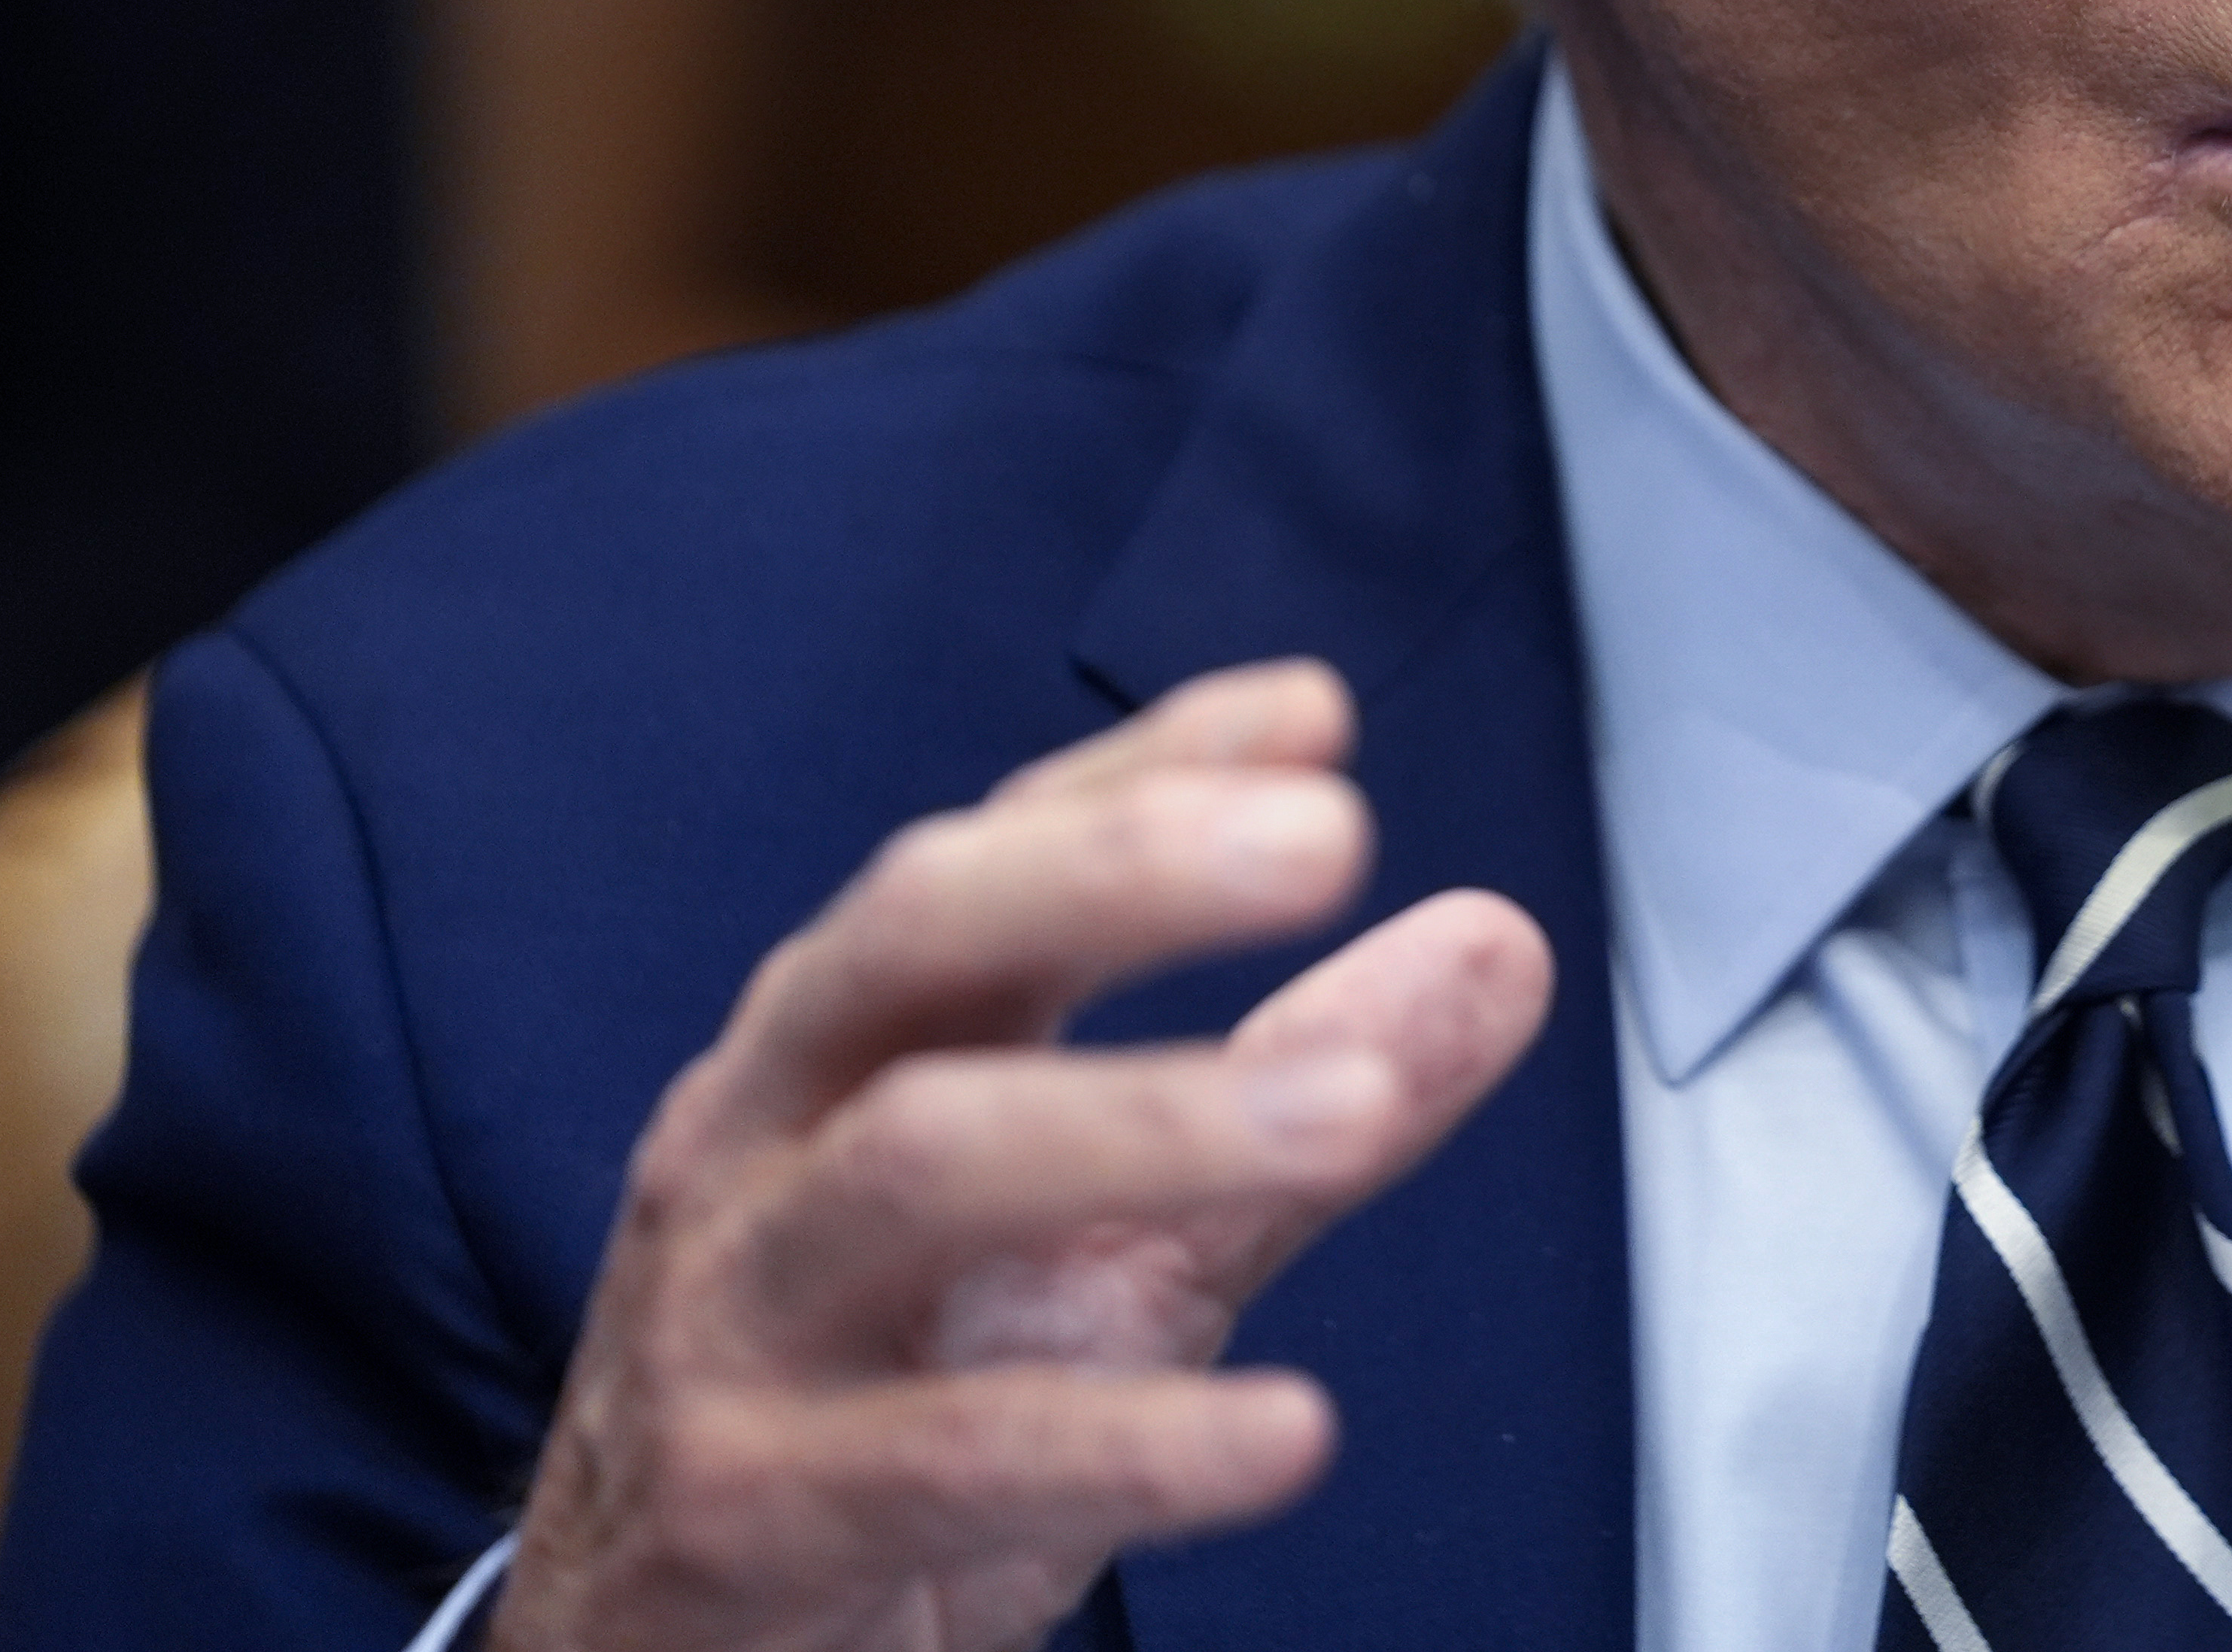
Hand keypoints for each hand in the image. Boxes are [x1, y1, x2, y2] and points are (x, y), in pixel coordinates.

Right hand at [489, 661, 1553, 1651]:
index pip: (985, 861)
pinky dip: (1126, 1442)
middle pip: (911, 942)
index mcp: (843, 1052)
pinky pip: (942, 1459)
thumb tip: (1500, 942)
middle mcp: (762, 1145)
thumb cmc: (883, 1407)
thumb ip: (1296, 1091)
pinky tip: (1290, 1432)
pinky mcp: (744, 1514)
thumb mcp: (1114, 1244)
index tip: (1314, 717)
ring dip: (1150, 1122)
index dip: (1142, 775)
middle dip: (1114, 872)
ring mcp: (731, 1322)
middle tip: (1328, 839)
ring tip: (1355, 1115)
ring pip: (917, 1166)